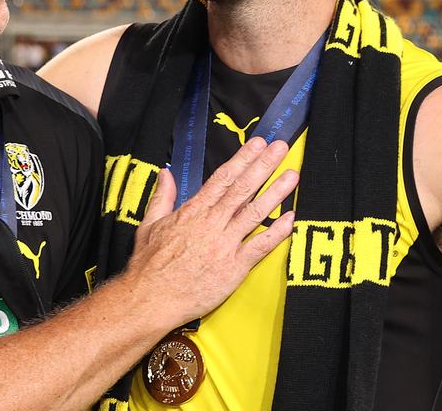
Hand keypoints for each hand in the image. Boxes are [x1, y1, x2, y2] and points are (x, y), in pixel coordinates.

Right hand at [121, 137, 296, 329]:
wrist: (150, 298)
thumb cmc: (149, 264)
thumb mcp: (149, 224)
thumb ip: (163, 197)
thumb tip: (165, 173)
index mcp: (193, 211)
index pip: (223, 178)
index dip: (243, 159)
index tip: (257, 143)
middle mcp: (212, 223)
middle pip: (243, 189)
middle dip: (264, 165)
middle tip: (281, 147)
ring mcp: (225, 245)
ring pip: (255, 213)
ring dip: (276, 192)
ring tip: (293, 175)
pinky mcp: (234, 268)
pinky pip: (260, 247)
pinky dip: (277, 233)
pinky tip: (291, 219)